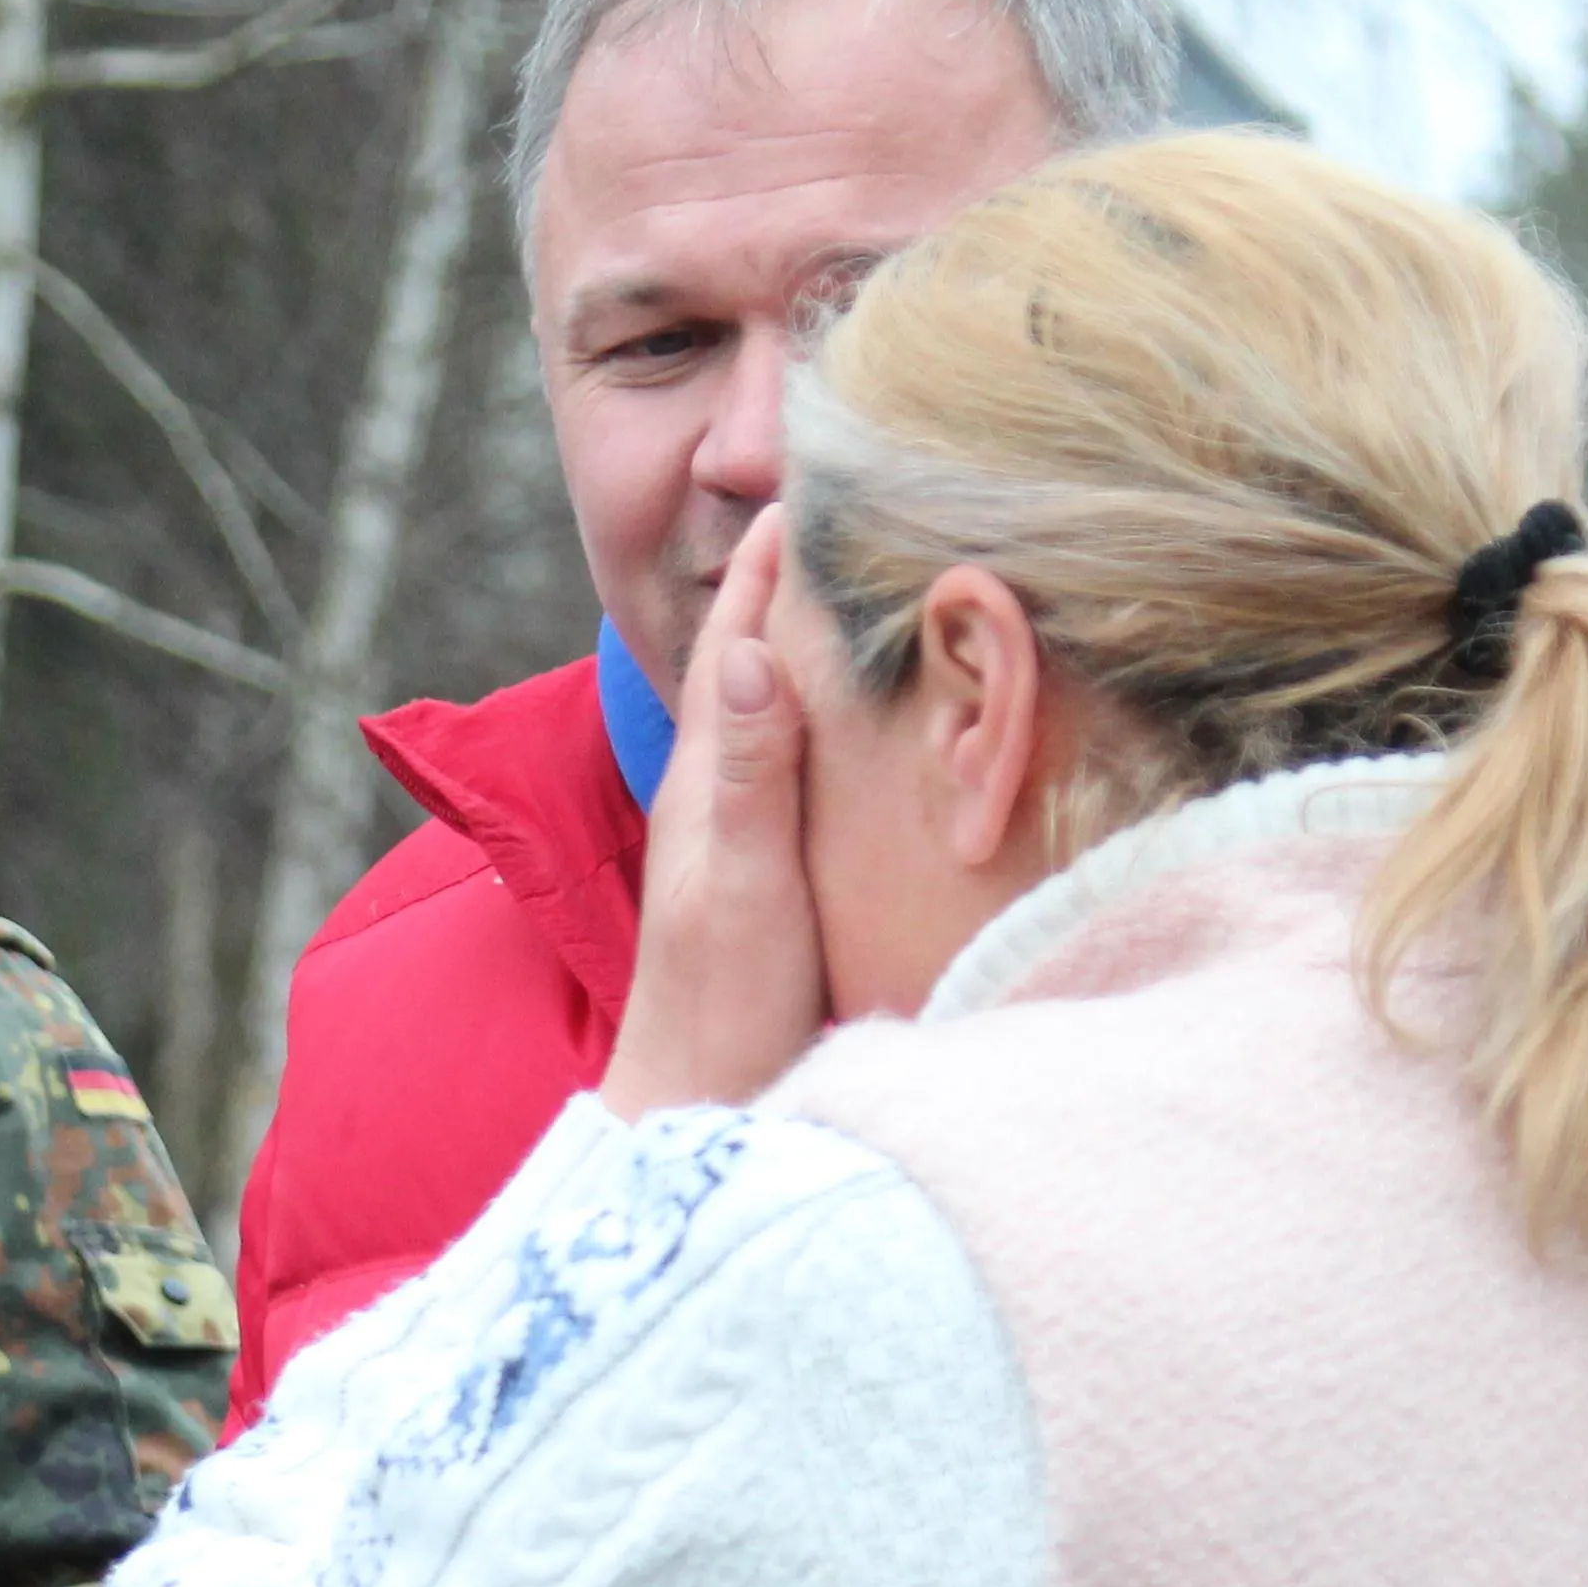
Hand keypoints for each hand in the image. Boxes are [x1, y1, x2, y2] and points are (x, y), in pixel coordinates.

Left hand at [601, 514, 829, 1118]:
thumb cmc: (721, 1012)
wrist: (703, 1114)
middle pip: (764, 656)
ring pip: (790, 707)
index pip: (736, 636)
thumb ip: (750, 774)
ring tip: (880, 577)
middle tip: (860, 498)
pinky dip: (847, 716)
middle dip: (801, 576)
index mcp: (707, 778)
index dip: (769, 557)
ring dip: (825, 641)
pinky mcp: (784, 873)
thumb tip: (745, 647)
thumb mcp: (741, 887)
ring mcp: (752, 833)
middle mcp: (725, 792)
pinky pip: (818, 764)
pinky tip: (884, 715)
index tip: (814, 472)